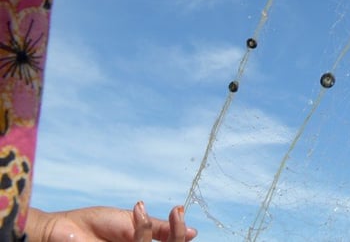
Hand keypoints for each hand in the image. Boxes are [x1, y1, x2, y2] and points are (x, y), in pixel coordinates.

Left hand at [26, 202, 196, 241]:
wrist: (63, 229)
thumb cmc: (93, 224)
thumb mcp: (132, 222)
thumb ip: (158, 229)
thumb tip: (192, 232)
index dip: (179, 233)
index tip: (178, 210)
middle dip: (176, 234)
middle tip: (176, 212)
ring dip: (150, 227)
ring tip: (139, 210)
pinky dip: (142, 229)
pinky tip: (135, 213)